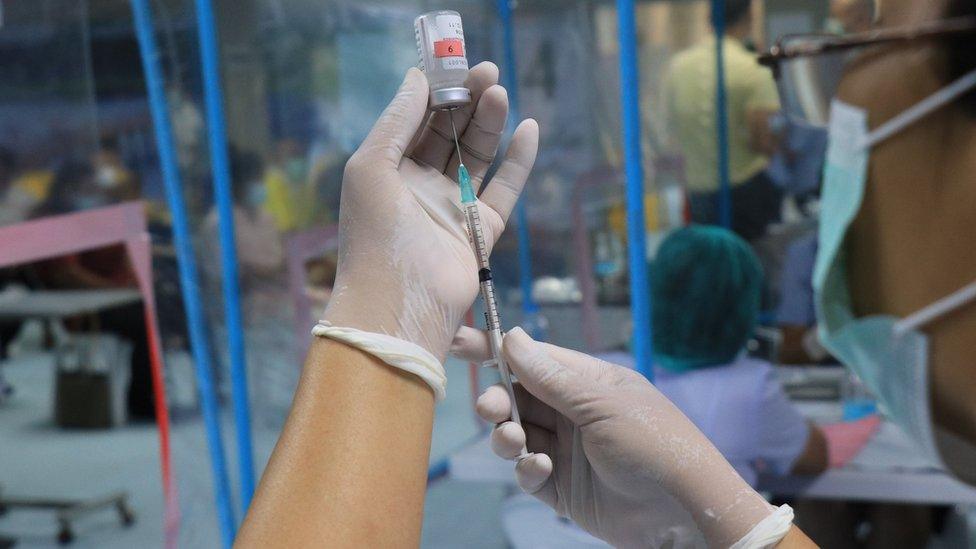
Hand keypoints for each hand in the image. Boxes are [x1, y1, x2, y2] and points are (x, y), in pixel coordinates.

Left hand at [323, 64, 538, 360]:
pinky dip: (518, 161)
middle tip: (486, 71)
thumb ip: (396, 121)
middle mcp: (419, 187)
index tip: (454, 66)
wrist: (398, 304)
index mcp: (388, 172)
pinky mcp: (481, 231)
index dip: (435, 92)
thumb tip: (418, 78)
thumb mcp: (370, 166)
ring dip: (488, 123)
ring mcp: (451, 209)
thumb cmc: (374, 235)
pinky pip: (504, 190)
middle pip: (449, 134)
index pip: (415, 121)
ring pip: (476, 156)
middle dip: (466, 101)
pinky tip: (528, 129)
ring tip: (499, 91)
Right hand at [451, 327, 774, 547]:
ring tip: (516, 441)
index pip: (533, 359)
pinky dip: (527, 469)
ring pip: (516, 435)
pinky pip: (528, 473)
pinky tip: (541, 469)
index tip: (460, 342)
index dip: (496, 350)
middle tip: (491, 409)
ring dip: (508, 436)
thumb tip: (512, 336)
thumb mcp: (601, 404)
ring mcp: (567, 451)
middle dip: (499, 401)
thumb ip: (551, 376)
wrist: (683, 511)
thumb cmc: (654, 443)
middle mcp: (573, 413)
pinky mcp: (562, 488)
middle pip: (518, 398)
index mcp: (587, 382)